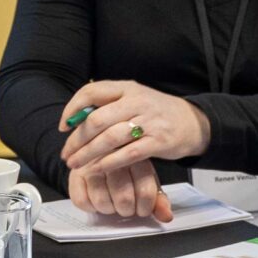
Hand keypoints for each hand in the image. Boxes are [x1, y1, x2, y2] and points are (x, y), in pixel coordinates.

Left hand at [59, 80, 210, 174]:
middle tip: (66, 153)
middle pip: (97, 120)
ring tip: (75, 165)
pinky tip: (96, 170)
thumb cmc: (157, 112)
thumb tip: (76, 119)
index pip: (91, 92)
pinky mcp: (158, 142)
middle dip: (77, 140)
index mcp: (127, 88)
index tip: (64, 127)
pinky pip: (127, 154)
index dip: (72, 110)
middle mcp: (137, 102)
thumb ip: (109, 105)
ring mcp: (149, 122)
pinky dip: (108, 163)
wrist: (193, 122)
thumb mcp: (134, 98)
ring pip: (109, 138)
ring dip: (88, 154)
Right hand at [70, 158, 173, 220]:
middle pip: (124, 198)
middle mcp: (112, 158)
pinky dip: (92, 208)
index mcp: (136, 157)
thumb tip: (166, 216)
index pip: (145, 191)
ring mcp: (91, 166)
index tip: (142, 209)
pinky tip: (97, 200)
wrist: (99, 154)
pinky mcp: (74, 174)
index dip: (145, 208)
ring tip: (112, 203)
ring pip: (102, 202)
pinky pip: (83, 202)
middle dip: (127, 211)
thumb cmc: (127, 171)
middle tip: (127, 208)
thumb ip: (159, 200)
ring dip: (110, 210)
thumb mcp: (146, 180)